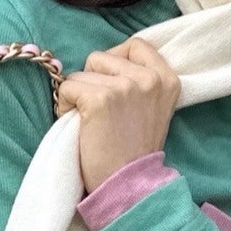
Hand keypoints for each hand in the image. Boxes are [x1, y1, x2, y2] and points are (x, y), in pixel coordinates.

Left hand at [55, 37, 181, 192]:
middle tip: (100, 111)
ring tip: (89, 121)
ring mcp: (126, 87)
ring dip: (77, 94)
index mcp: (167, 79)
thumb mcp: (153, 108)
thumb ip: (140, 81)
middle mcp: (150, 78)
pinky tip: (78, 126)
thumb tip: (106, 61)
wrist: (128, 186)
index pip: (135, 45)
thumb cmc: (133, 150)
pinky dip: (63, 105)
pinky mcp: (101, 99)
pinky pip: (67, 87)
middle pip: (102, 56)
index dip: (115, 62)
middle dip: (93, 80)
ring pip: (81, 72)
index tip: (112, 86)